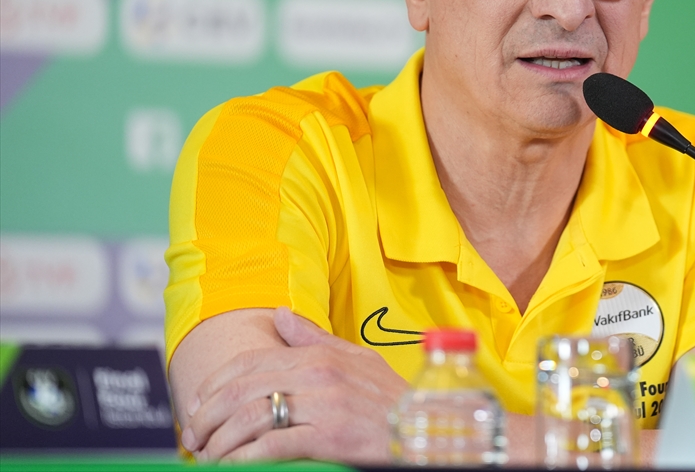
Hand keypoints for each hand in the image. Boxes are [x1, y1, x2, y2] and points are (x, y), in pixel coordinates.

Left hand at [181, 307, 406, 462]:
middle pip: (243, 389)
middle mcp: (319, 374)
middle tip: (191, 435)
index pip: (251, 360)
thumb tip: (279, 315)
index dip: (214, 382)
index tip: (195, 403)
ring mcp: (324, 406)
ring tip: (206, 456)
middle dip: (206, 414)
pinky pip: (273, 445)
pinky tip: (231, 465)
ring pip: (252, 417)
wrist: (425, 432)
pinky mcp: (329, 437)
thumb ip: (315, 339)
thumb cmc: (391, 399)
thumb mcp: (358, 360)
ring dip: (219, 440)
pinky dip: (244, 457)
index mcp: (320, 355)